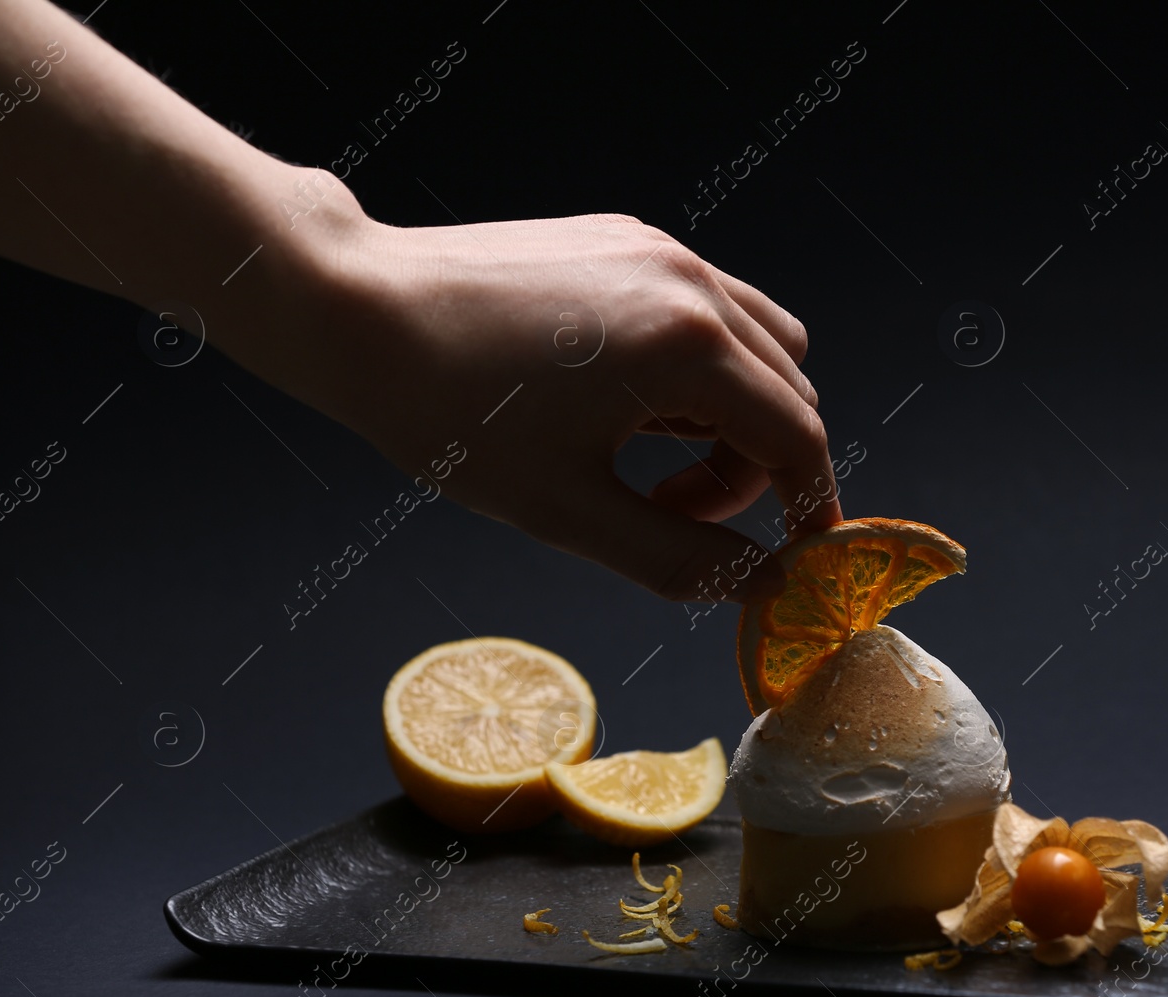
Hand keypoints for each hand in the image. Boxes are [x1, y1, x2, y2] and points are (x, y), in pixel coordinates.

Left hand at [254, 189, 841, 600]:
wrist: (355, 309)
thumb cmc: (449, 412)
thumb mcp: (568, 510)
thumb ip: (678, 557)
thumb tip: (760, 586)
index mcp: (687, 346)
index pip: (798, 436)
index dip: (811, 506)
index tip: (800, 558)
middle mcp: (691, 282)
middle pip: (788, 389)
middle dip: (758, 467)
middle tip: (674, 512)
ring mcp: (660, 250)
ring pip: (758, 342)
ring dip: (734, 412)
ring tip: (649, 455)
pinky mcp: (626, 239)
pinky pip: (707, 307)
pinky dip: (698, 366)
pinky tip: (622, 401)